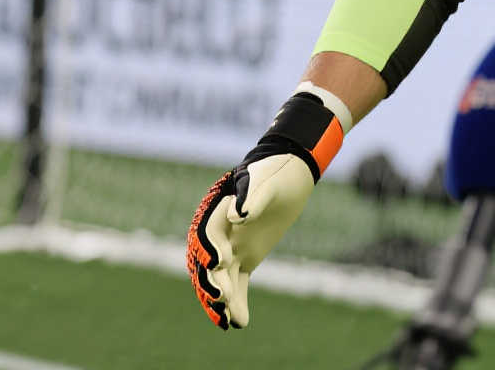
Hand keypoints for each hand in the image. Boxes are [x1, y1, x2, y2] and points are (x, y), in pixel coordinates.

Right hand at [188, 91, 343, 329]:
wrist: (287, 174)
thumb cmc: (273, 172)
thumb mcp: (265, 180)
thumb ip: (251, 197)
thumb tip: (238, 216)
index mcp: (217, 211)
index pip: (207, 233)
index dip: (209, 248)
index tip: (219, 262)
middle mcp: (219, 233)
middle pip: (208, 261)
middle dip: (211, 280)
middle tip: (220, 298)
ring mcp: (230, 248)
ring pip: (220, 278)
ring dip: (222, 299)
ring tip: (226, 321)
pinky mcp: (244, 258)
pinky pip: (237, 283)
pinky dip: (237, 302)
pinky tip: (240, 323)